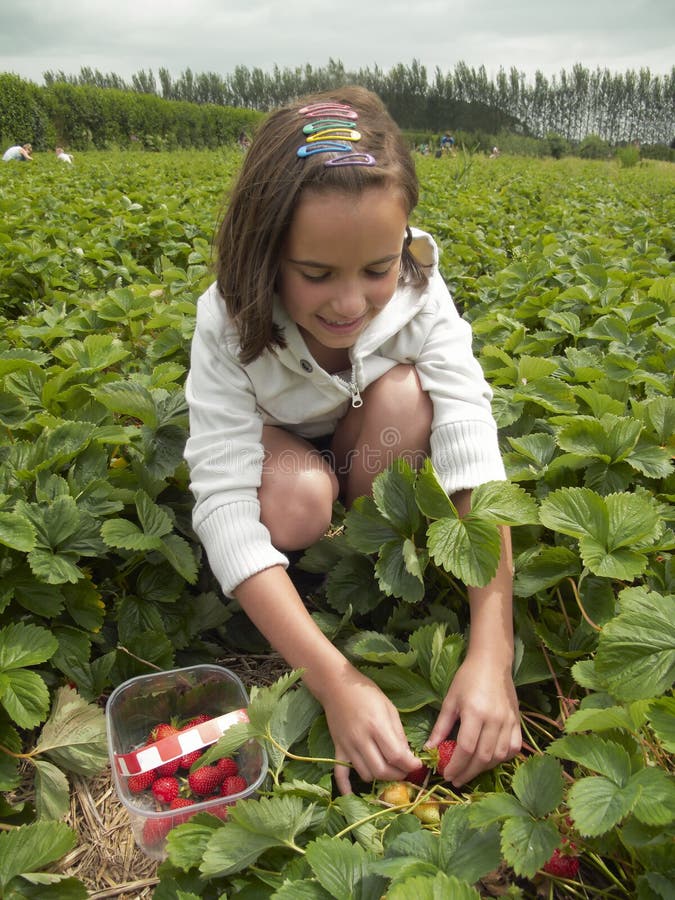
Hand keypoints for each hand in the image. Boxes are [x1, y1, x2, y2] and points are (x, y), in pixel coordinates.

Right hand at [321, 667, 419, 794]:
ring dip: (380, 777)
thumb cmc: (367, 693)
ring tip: (388, 769)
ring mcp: (347, 745)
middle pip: (382, 770)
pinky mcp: (337, 748)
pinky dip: (345, 787)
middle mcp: (362, 739)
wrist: (337, 685)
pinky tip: (351, 795)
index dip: (410, 765)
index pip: (397, 756)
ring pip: (366, 774)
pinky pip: (340, 772)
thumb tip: (408, 755)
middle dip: (398, 774)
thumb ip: (398, 733)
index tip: (417, 764)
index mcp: (377, 726)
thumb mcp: (389, 708)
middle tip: (405, 769)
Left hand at [425, 653, 520, 786]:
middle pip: (483, 757)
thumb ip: (441, 727)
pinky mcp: (517, 722)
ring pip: (499, 756)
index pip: (466, 749)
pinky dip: (502, 758)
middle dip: (468, 772)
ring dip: (483, 768)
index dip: (456, 766)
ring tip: (469, 771)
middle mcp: (495, 720)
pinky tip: (490, 760)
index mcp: (475, 713)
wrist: (492, 662)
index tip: (446, 775)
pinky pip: (513, 748)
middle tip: (456, 780)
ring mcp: (509, 722)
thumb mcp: (450, 700)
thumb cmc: (467, 678)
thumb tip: (430, 749)